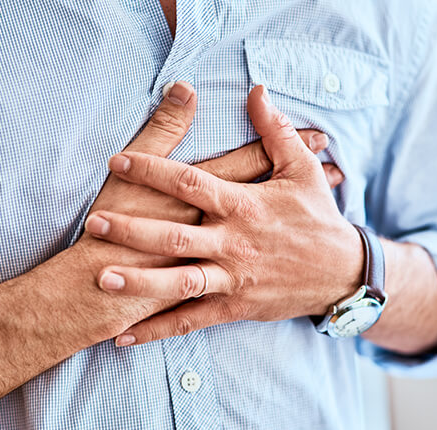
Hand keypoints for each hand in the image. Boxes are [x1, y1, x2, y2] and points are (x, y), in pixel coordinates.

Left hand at [85, 85, 362, 344]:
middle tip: (95, 222)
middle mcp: (234, 242)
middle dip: (133, 229)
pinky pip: (192, 320)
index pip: (191, 183)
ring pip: (180, 282)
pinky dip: (158, 328)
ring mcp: (233, 277)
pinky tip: (125, 335)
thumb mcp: (303, 170)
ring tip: (102, 278)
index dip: (153, 170)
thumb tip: (258, 90)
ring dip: (140, 281)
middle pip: (176, 235)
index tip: (119, 161)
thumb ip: (275, 131)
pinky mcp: (235, 306)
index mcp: (245, 205)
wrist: (342, 272)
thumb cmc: (318, 218)